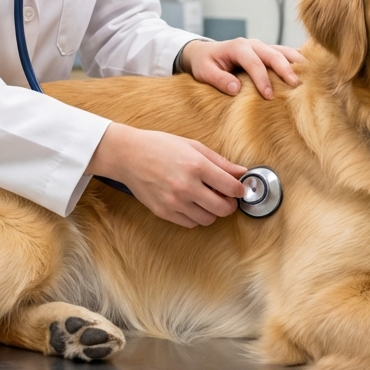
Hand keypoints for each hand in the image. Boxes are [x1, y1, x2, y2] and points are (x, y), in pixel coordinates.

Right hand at [86, 122, 246, 227]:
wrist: (128, 155)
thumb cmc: (160, 146)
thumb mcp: (193, 146)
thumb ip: (220, 161)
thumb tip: (242, 172)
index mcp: (196, 166)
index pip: (231, 187)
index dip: (240, 190)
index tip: (240, 189)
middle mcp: (187, 186)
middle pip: (223, 209)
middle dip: (230, 204)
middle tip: (227, 197)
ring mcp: (174, 202)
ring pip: (208, 219)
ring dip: (213, 211)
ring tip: (207, 199)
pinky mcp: (164, 212)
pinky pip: (190, 223)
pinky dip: (196, 216)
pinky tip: (192, 203)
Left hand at [181, 38, 304, 99]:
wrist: (205, 52)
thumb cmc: (205, 63)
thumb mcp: (205, 72)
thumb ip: (219, 79)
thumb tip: (236, 89)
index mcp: (238, 47)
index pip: (253, 63)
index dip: (262, 79)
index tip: (269, 95)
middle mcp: (252, 44)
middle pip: (273, 54)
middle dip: (285, 69)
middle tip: (296, 85)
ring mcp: (261, 46)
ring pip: (282, 51)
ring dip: (296, 62)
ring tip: (309, 74)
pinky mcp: (266, 52)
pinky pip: (284, 53)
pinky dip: (296, 59)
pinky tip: (309, 67)